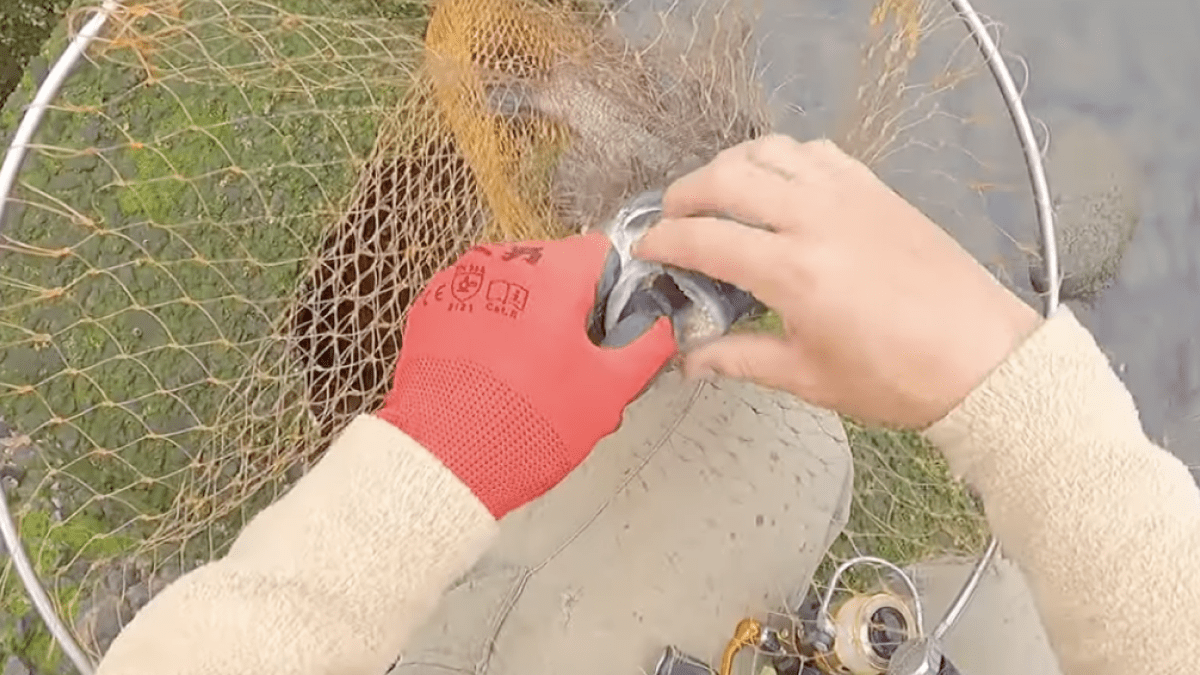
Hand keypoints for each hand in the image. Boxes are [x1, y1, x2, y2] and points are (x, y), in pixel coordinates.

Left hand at [376, 234, 675, 517]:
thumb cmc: (525, 423)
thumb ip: (648, 347)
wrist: (443, 456)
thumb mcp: (609, 390)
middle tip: (570, 360)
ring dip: (527, 314)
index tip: (610, 329)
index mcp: (554, 271)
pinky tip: (492, 369)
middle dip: (568, 305)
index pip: (602, 253)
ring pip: (514, 284)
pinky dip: (488, 326)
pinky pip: (475, 303)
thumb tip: (662, 328)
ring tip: (526, 370)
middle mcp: (504, 260)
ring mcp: (461, 280)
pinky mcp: (429, 306)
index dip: (615, 292)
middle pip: (556, 267)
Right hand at [636, 135, 1040, 428]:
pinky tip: (779, 186)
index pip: (704, 237)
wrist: (983, 360)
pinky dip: (783, 159)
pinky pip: (816, 153)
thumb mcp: (808, 378)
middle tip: (671, 218)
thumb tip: (690, 362)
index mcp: (793, 271)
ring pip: (771, 151)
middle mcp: (816, 219)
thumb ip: (740, 359)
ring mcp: (850, 196)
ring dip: (732, 166)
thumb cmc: (898, 377)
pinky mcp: (877, 190)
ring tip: (718, 195)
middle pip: (727, 177)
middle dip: (685, 193)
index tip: (645, 250)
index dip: (663, 241)